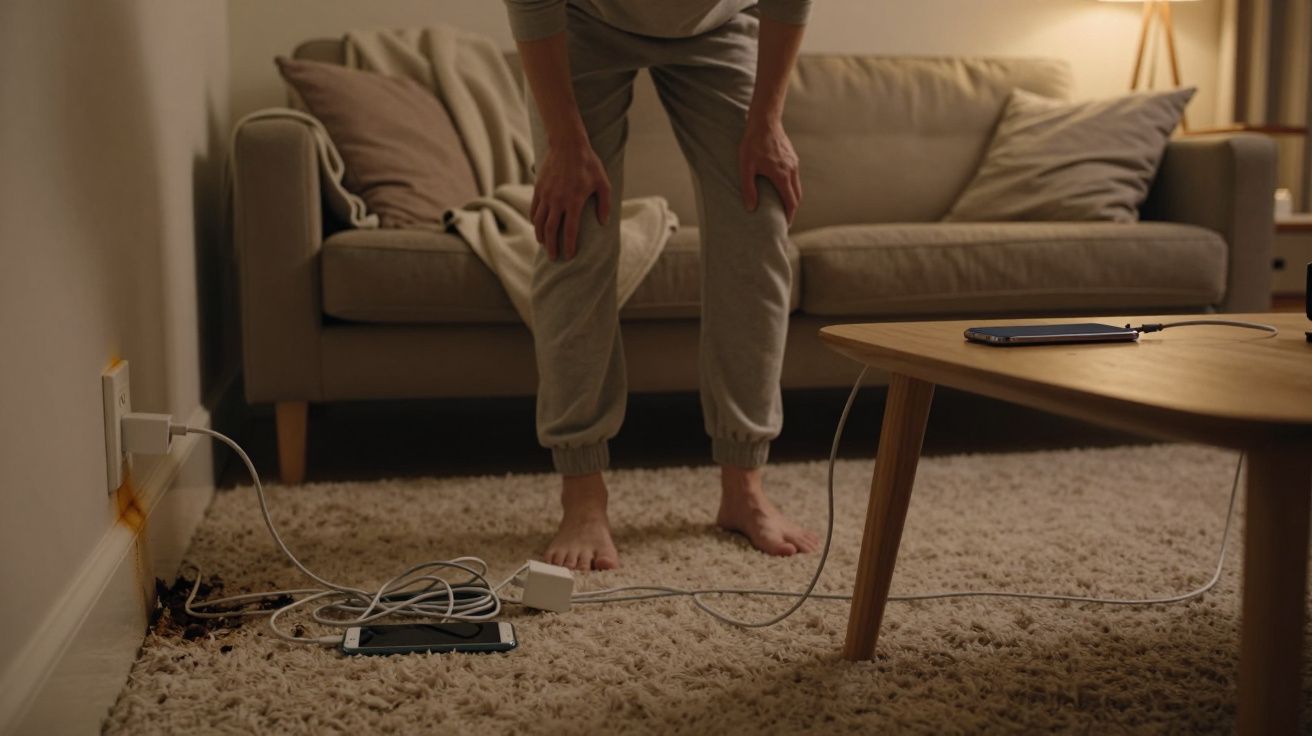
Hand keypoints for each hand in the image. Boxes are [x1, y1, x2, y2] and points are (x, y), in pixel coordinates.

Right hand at [530, 136, 611, 260]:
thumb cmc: (588, 164)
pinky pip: (534, 209)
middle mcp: (558, 201)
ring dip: (541, 236)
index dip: (569, 246)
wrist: (567, 145)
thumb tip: (603, 223)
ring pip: (540, 222)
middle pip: (552, 230)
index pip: (570, 231)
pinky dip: (535, 221)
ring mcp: (546, 195)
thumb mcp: (603, 183)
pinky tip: (537, 227)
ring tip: (544, 245)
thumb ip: (605, 204)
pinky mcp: (538, 189)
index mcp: (574, 202)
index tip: (569, 256)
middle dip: (552, 247)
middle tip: (554, 258)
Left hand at [738, 117, 800, 224]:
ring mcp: (794, 163)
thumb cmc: (753, 143)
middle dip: (792, 210)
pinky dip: (791, 188)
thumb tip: (751, 208)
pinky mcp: (792, 158)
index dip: (789, 216)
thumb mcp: (746, 167)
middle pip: (797, 196)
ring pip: (797, 187)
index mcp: (782, 176)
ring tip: (783, 207)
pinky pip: (795, 177)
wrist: (765, 121)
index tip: (785, 225)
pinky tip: (782, 189)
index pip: (791, 202)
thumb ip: (749, 188)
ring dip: (792, 199)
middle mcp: (792, 171)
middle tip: (785, 220)